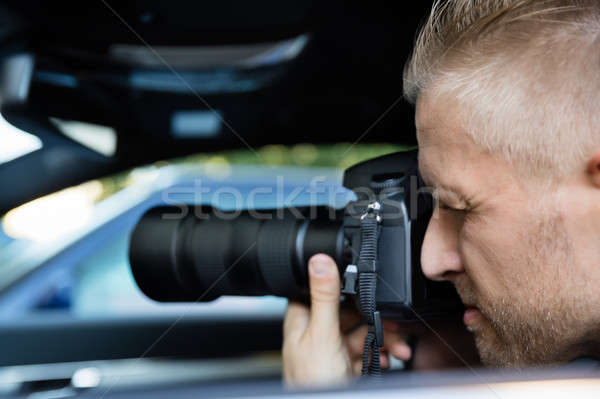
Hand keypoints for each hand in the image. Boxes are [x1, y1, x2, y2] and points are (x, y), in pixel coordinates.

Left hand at [282, 254, 412, 386]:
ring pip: (362, 333)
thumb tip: (319, 260)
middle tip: (395, 323)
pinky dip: (380, 355)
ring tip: (399, 348)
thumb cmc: (313, 383)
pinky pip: (366, 353)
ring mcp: (331, 350)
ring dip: (383, 338)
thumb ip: (324, 297)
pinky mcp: (344, 366)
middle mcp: (316, 332)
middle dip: (374, 317)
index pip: (322, 289)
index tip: (366, 284)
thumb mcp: (323, 335)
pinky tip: (388, 360)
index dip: (344, 285)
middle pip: (349, 312)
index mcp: (303, 319)